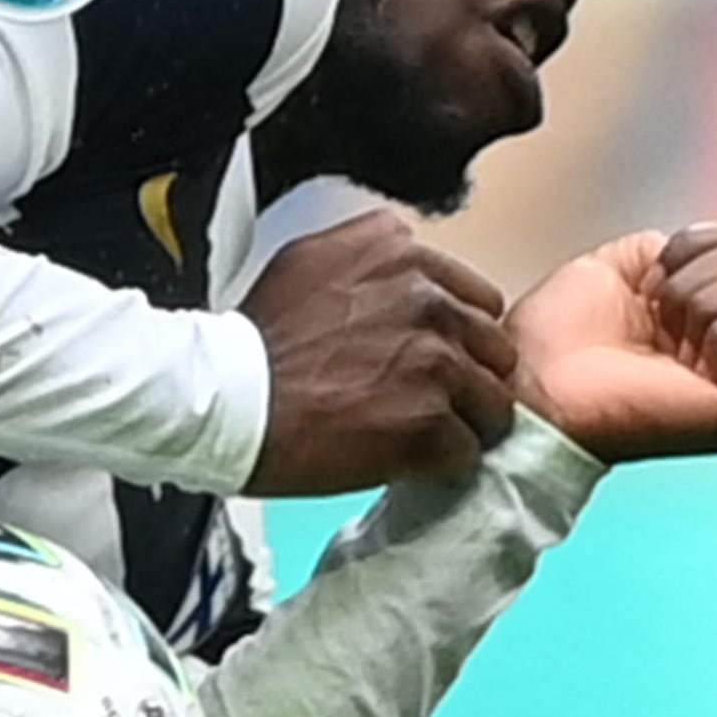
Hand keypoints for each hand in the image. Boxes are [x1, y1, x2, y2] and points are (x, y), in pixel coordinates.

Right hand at [243, 209, 518, 491]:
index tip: (420, 353)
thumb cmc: (253, 344)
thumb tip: (399, 265)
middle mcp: (426, 299)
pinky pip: (468, 451)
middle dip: (465, 376)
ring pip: (492, 402)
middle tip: (417, 396)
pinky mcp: (432, 422)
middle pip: (493, 348)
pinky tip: (397, 455)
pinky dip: (438, 462)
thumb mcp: (304, 262)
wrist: (223, 403)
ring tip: (408, 430)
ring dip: (458, 422)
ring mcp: (434, 361)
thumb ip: (366, 257)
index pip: (475, 298)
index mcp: (399, 254)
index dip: (452, 333)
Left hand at [512, 222, 716, 463]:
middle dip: (706, 274)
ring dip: (709, 301)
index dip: (699, 246)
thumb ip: (669, 248)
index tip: (649, 279)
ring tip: (667, 334)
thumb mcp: (614, 265)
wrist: (534, 384)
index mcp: (706, 314)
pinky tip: (686, 362)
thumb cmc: (556, 338)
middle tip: (658, 311)